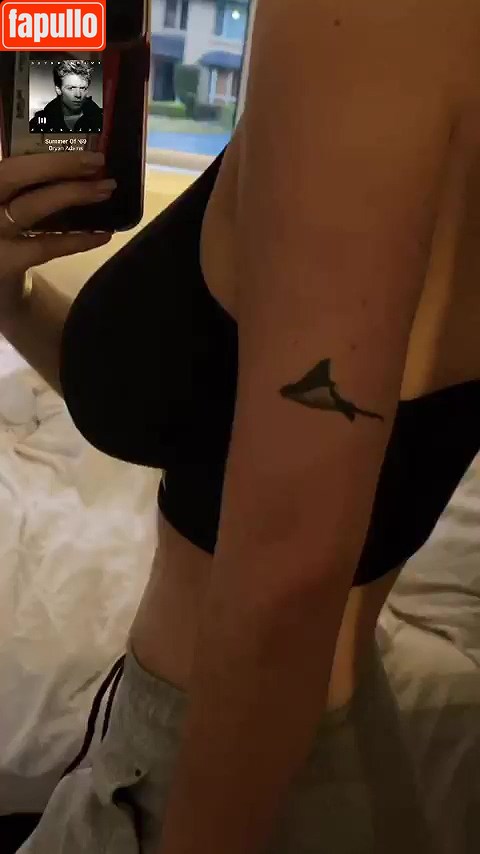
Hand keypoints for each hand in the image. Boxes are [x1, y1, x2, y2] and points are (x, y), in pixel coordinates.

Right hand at [0, 150, 114, 315]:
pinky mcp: (4, 262)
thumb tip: (76, 165)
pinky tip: (102, 235)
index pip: (9, 160)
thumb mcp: (10, 205)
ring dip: (72, 195)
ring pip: (30, 207)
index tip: (76, 144)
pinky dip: (77, 240)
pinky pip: (46, 246)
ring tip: (104, 190)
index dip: (41, 151)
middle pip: (13, 173)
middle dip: (56, 163)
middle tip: (96, 161)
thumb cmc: (7, 240)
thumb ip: (27, 187)